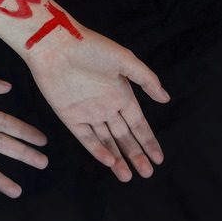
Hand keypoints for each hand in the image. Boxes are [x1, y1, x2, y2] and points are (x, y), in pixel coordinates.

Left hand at [26, 28, 169, 181]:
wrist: (55, 43)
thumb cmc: (91, 47)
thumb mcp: (124, 60)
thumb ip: (146, 80)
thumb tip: (166, 99)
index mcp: (121, 95)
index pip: (139, 125)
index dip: (149, 142)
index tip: (159, 159)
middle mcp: (107, 107)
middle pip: (125, 137)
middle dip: (136, 155)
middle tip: (147, 174)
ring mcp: (88, 114)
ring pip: (107, 142)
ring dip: (118, 159)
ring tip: (127, 176)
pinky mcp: (70, 117)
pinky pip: (86, 138)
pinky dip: (97, 150)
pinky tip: (108, 162)